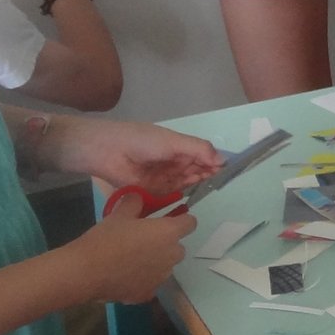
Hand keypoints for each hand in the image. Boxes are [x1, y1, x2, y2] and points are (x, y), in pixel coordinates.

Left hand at [49, 117, 221, 191]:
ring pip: (186, 182)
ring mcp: (163, 177)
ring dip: (197, 183)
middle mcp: (172, 162)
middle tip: (220, 179)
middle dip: (208, 174)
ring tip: (209, 185)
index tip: (228, 168)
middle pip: (196, 170)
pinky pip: (171, 194)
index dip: (214, 161)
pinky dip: (182, 194)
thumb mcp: (173, 141)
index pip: (202, 155)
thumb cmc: (141, 140)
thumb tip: (223, 160)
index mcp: (177, 146)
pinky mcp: (153, 191)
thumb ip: (199, 150)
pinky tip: (193, 193)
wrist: (106, 152)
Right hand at [68, 204, 194, 304]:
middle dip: (165, 243)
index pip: (190, 223)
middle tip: (143, 240)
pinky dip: (143, 279)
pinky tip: (125, 276)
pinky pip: (151, 282)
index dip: (181, 220)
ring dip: (156, 261)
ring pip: (166, 266)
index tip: (168, 219)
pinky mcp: (148, 293)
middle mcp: (172, 255)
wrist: (86, 272)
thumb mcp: (119, 214)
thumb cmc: (106, 239)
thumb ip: (135, 203)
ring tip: (131, 259)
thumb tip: (139, 197)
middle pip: (178, 246)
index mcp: (169, 233)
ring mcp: (161, 277)